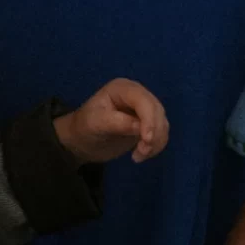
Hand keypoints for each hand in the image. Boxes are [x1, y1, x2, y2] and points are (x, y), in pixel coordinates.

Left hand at [55, 78, 170, 163]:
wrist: (82, 141)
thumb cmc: (85, 128)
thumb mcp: (95, 124)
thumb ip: (117, 123)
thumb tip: (140, 127)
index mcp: (122, 88)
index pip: (143, 100)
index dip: (149, 120)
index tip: (147, 140)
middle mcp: (136, 94)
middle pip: (157, 111)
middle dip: (154, 133)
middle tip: (142, 152)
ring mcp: (143, 109)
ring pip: (162, 123)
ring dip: (156, 142)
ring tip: (138, 156)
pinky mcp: (147, 124)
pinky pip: (161, 133)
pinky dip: (156, 146)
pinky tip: (141, 155)